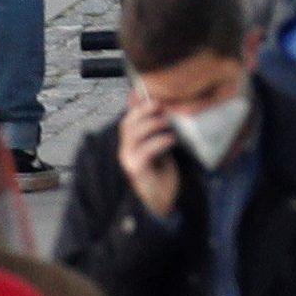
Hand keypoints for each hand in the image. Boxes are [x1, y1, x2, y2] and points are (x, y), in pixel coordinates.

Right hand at [117, 92, 185, 214]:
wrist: (162, 199)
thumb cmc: (163, 171)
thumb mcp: (161, 145)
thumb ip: (159, 129)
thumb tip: (167, 108)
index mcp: (130, 142)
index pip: (128, 118)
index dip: (137, 105)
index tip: (153, 95)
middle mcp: (125, 150)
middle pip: (127, 123)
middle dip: (144, 111)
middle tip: (162, 106)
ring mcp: (128, 161)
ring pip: (133, 135)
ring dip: (152, 124)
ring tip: (168, 123)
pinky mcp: (136, 171)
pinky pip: (144, 151)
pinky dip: (159, 142)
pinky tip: (171, 139)